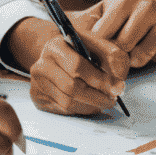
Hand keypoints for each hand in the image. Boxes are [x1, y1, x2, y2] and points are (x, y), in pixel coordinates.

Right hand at [7, 18, 130, 116]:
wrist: (60, 55)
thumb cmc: (83, 51)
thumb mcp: (101, 45)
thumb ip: (114, 58)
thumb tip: (117, 83)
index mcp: (56, 44)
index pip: (77, 66)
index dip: (99, 79)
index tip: (116, 88)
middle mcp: (42, 63)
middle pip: (71, 87)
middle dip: (96, 96)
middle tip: (112, 99)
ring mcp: (37, 81)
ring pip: (67, 102)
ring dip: (90, 105)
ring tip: (104, 101)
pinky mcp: (37, 97)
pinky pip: (62, 110)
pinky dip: (81, 109)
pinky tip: (89, 102)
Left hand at [75, 0, 155, 68]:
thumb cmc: (139, 24)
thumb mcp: (119, 21)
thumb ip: (101, 32)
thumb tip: (80, 52)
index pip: (96, 28)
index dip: (92, 47)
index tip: (92, 56)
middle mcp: (137, 0)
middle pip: (108, 38)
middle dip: (108, 53)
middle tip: (110, 59)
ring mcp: (152, 13)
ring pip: (124, 47)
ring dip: (125, 57)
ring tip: (131, 50)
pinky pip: (141, 55)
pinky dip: (139, 60)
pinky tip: (144, 50)